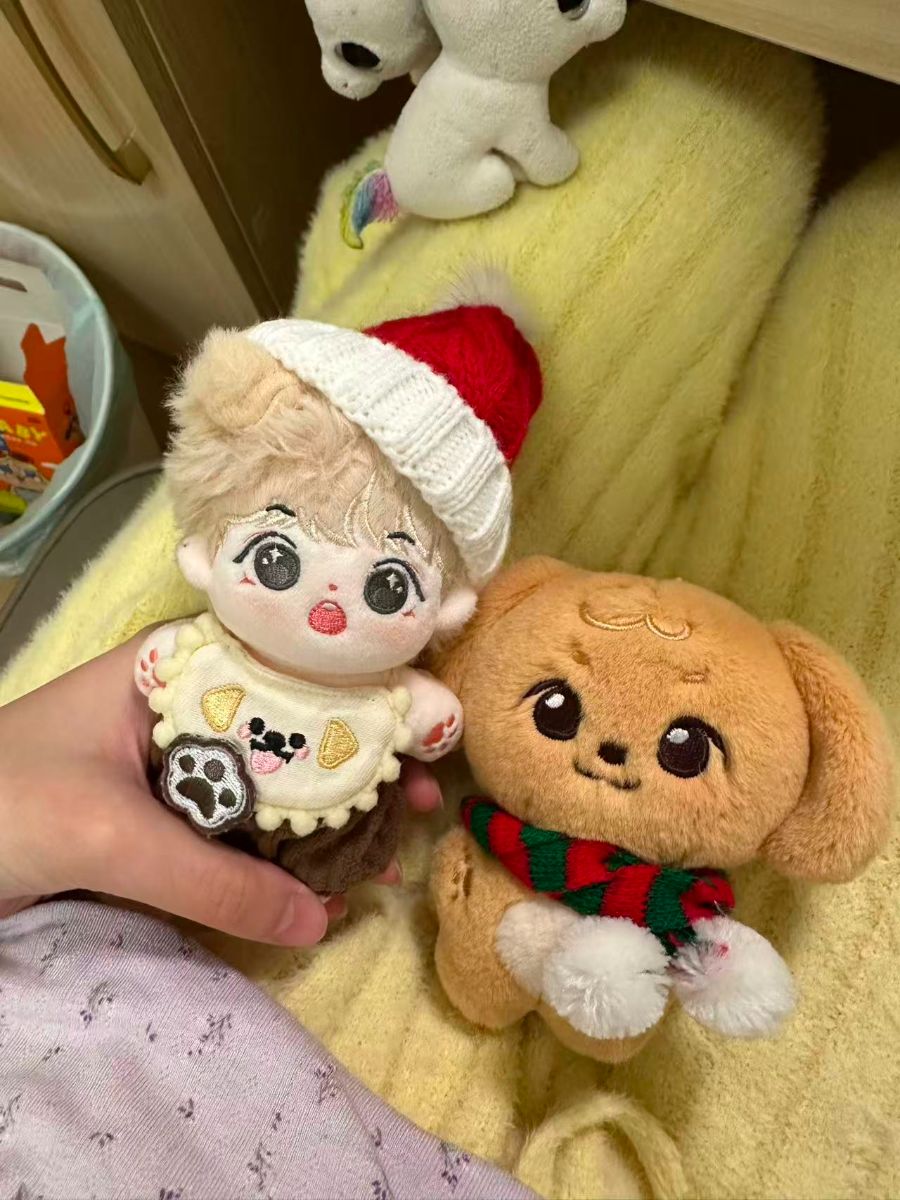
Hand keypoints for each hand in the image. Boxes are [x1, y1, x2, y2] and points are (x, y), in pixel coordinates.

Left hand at [0, 636, 441, 943]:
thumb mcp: (104, 835)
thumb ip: (211, 879)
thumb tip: (320, 921)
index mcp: (168, 672)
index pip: (284, 665)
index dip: (359, 691)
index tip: (425, 725)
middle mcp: (180, 712)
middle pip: (289, 730)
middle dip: (359, 764)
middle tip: (429, 797)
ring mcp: (171, 772)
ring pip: (269, 789)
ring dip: (329, 817)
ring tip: (394, 848)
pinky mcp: (158, 827)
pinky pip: (234, 839)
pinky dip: (280, 861)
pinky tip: (328, 882)